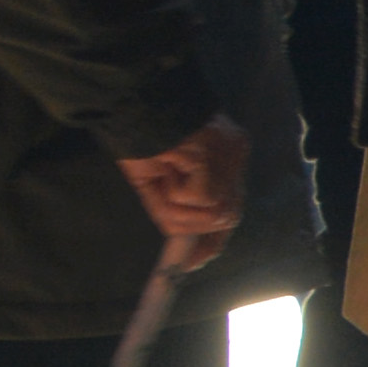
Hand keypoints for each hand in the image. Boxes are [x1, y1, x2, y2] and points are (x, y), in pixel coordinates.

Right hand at [117, 118, 245, 267]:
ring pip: (214, 212)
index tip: (194, 262)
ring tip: (165, 181)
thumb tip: (184, 245)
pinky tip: (167, 172)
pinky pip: (199, 199)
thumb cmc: (140, 141)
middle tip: (176, 239)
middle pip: (228, 214)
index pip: (231, 207)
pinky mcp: (212, 154)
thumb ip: (175, 210)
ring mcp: (227, 153)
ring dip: (181, 210)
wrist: (133, 104)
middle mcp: (234, 155)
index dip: (214, 239)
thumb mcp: (158, 184)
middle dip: (198, 232)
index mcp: (225, 158)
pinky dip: (176, 195)